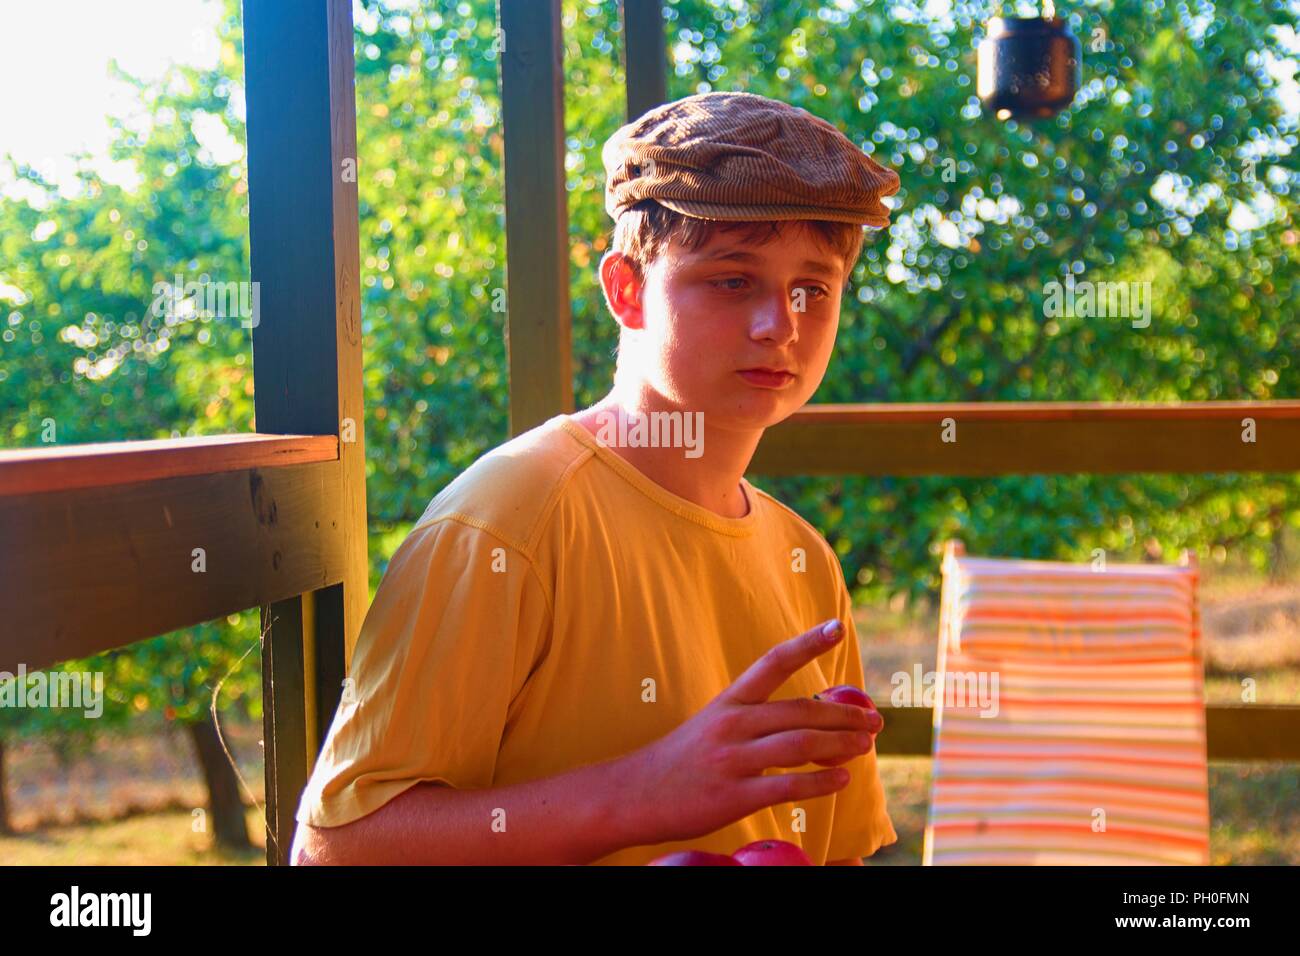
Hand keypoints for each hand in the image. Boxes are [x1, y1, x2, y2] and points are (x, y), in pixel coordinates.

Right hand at [622, 618, 881, 845]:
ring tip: (866, 746)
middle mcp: (732, 724)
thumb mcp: (714, 725)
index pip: (772, 663)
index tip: (836, 627)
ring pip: (799, 746)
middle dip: (844, 715)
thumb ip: (757, 720)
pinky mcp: (733, 796)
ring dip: (840, 745)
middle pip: (800, 711)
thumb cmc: (682, 760)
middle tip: (875, 720)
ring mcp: (732, 760)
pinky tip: (842, 780)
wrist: (634, 794)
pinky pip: (787, 787)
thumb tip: (813, 720)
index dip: (806, 643)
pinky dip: (820, 783)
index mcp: (728, 701)